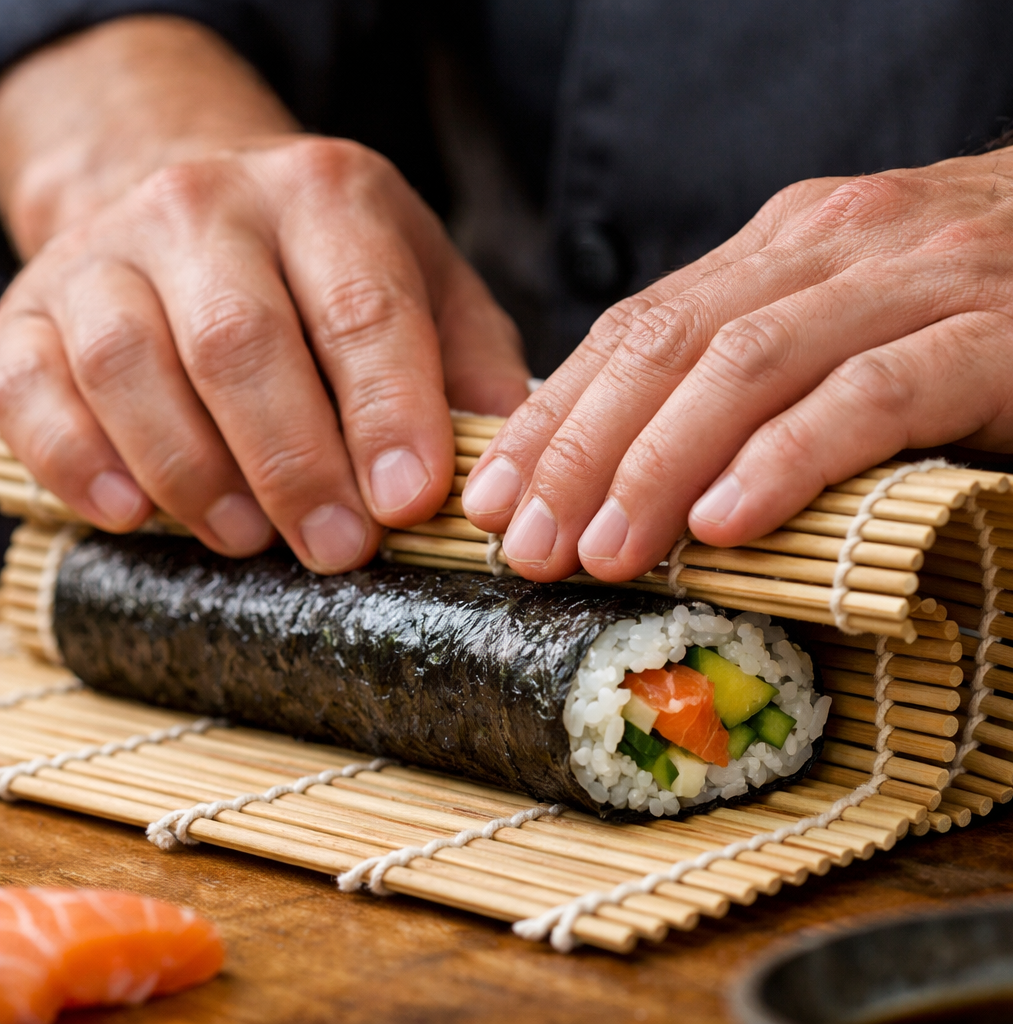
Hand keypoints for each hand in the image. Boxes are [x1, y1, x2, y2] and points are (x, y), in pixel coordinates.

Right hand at [0, 19, 527, 572]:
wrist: (197, 202)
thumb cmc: (331, 267)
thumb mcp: (425, 285)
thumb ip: (468, 366)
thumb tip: (500, 476)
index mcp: (327, 197)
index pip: (362, 309)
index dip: (387, 413)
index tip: (408, 503)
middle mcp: (209, 206)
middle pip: (242, 343)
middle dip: (294, 463)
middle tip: (337, 549)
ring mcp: (108, 252)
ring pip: (131, 363)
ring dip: (193, 470)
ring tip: (245, 539)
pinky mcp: (31, 307)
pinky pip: (31, 385)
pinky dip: (77, 459)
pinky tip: (130, 513)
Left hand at [462, 150, 1012, 580]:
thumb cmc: (957, 315)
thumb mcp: (827, 325)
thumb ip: (735, 370)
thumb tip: (615, 455)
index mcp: (778, 247)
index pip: (633, 330)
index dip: (554, 418)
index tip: (496, 499)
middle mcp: (831, 245)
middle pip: (669, 349)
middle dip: (584, 453)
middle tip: (530, 547)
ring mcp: (914, 282)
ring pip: (750, 367)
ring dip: (661, 466)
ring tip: (607, 554)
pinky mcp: (995, 338)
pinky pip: (871, 397)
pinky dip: (788, 458)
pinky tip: (728, 522)